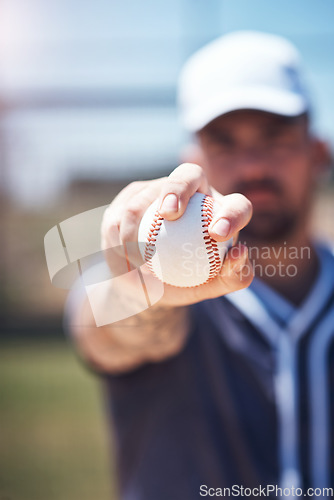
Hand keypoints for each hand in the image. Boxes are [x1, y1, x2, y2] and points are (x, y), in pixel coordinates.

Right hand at [101, 163, 252, 307]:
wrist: (146, 283)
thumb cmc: (183, 282)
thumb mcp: (209, 287)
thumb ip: (233, 276)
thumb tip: (240, 252)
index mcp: (220, 210)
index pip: (236, 205)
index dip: (231, 214)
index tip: (217, 234)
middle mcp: (193, 191)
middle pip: (190, 172)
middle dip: (179, 188)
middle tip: (170, 213)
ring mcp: (158, 189)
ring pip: (143, 199)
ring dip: (137, 231)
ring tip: (141, 263)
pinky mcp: (131, 196)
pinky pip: (121, 215)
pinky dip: (122, 239)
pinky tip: (124, 258)